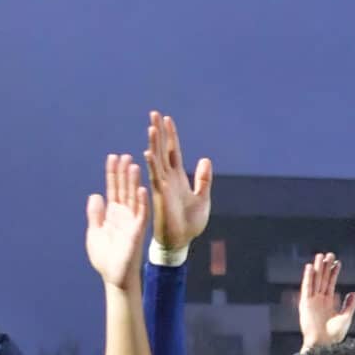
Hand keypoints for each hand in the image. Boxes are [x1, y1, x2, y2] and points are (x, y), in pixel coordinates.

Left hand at [86, 154, 147, 290]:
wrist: (114, 277)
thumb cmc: (105, 258)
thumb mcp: (95, 232)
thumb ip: (95, 214)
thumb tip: (95, 195)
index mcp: (113, 214)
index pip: (113, 189)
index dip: (113, 173)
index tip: (113, 157)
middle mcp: (124, 215)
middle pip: (124, 189)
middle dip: (124, 172)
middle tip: (125, 155)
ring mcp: (132, 223)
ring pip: (133, 198)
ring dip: (133, 182)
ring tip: (134, 165)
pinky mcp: (137, 232)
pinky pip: (141, 215)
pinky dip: (141, 202)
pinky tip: (141, 189)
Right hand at [146, 111, 211, 251]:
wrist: (182, 241)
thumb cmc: (190, 222)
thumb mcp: (202, 197)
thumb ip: (203, 179)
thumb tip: (205, 159)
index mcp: (178, 178)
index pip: (173, 151)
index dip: (171, 136)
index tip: (167, 119)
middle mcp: (168, 178)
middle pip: (162, 150)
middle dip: (158, 132)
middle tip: (153, 113)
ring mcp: (163, 186)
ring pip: (157, 160)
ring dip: (154, 144)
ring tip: (151, 127)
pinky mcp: (161, 196)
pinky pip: (155, 177)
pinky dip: (152, 165)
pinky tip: (149, 152)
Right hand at [298, 253, 354, 349]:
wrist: (324, 344)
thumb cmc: (335, 335)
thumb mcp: (346, 317)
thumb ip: (349, 305)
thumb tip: (354, 293)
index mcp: (328, 302)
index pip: (331, 283)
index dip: (334, 272)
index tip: (337, 262)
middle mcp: (319, 300)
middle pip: (322, 279)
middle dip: (325, 267)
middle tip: (329, 254)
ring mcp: (312, 301)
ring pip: (314, 281)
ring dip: (317, 269)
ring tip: (320, 256)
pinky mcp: (305, 304)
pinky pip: (306, 288)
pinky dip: (308, 277)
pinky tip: (310, 268)